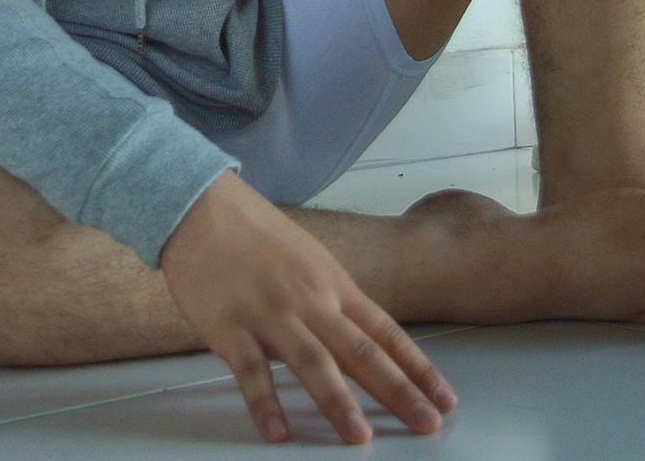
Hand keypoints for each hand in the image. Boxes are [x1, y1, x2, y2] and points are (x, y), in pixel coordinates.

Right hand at [160, 170, 455, 444]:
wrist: (201, 206)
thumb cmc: (252, 231)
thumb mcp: (307, 258)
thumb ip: (332, 298)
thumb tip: (361, 335)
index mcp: (331, 283)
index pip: (385, 331)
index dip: (417, 367)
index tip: (444, 398)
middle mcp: (309, 299)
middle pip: (360, 350)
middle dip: (398, 391)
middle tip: (426, 423)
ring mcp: (269, 313)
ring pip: (312, 361)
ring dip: (338, 402)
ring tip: (360, 438)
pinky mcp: (229, 326)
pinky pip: (251, 371)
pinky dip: (265, 404)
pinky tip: (278, 433)